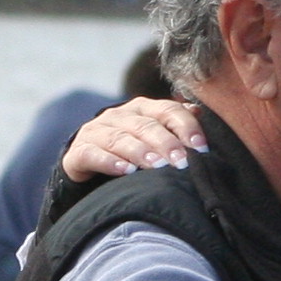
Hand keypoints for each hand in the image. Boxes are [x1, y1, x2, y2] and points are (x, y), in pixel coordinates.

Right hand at [61, 99, 205, 181]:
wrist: (88, 165)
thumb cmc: (130, 152)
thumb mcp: (153, 138)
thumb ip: (174, 125)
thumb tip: (198, 111)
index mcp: (142, 109)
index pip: (167, 110)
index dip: (185, 126)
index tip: (201, 147)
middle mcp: (119, 115)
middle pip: (146, 126)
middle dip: (166, 144)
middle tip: (182, 162)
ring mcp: (96, 131)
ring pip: (121, 139)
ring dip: (141, 152)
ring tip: (157, 167)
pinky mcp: (79, 150)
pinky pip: (94, 154)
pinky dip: (110, 162)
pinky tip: (126, 171)